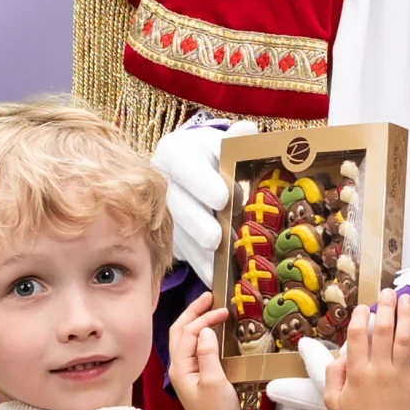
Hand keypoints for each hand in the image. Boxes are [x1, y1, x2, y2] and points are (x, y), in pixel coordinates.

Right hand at [151, 120, 259, 286]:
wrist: (197, 174)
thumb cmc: (219, 157)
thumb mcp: (228, 143)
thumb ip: (239, 139)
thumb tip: (248, 131)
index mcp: (177, 150)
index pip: (186, 162)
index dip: (202, 180)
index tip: (223, 198)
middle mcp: (163, 179)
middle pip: (178, 202)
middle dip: (198, 222)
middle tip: (217, 237)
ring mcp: (162, 209)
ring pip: (178, 231)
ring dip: (198, 250)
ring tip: (218, 263)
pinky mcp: (166, 234)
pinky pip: (181, 252)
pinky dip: (200, 266)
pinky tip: (216, 277)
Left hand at [167, 292, 245, 409]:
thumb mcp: (214, 383)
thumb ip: (208, 355)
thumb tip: (205, 331)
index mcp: (180, 368)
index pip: (187, 333)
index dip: (203, 318)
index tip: (221, 312)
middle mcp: (181, 368)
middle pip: (181, 331)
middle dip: (193, 312)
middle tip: (209, 297)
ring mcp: (189, 372)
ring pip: (188, 339)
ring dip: (197, 321)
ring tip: (211, 309)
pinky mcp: (199, 376)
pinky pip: (197, 348)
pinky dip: (204, 334)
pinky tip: (214, 332)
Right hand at [265, 305, 409, 409]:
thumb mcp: (333, 403)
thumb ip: (333, 376)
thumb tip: (340, 357)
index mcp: (357, 372)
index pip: (359, 335)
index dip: (361, 317)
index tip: (364, 308)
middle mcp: (380, 368)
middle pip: (384, 330)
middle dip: (386, 307)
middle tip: (389, 292)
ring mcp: (402, 375)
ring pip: (406, 338)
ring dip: (407, 315)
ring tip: (408, 299)